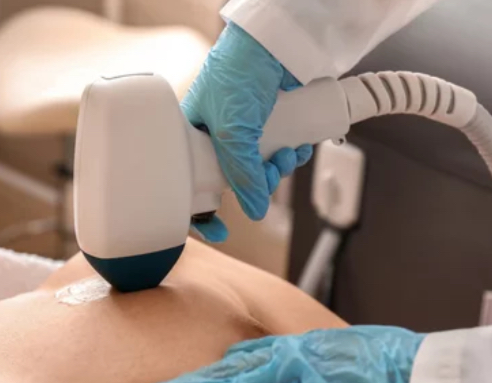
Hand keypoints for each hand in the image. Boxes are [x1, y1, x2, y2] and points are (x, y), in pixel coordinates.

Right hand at [183, 22, 312, 242]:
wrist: (274, 41)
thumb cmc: (237, 72)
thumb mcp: (232, 131)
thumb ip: (242, 174)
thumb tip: (255, 209)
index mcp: (193, 136)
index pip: (193, 183)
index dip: (204, 211)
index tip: (218, 231)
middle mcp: (218, 135)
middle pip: (235, 178)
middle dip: (256, 182)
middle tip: (266, 176)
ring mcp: (247, 129)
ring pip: (261, 167)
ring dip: (279, 167)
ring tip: (287, 154)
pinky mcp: (273, 122)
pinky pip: (281, 150)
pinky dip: (293, 152)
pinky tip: (299, 145)